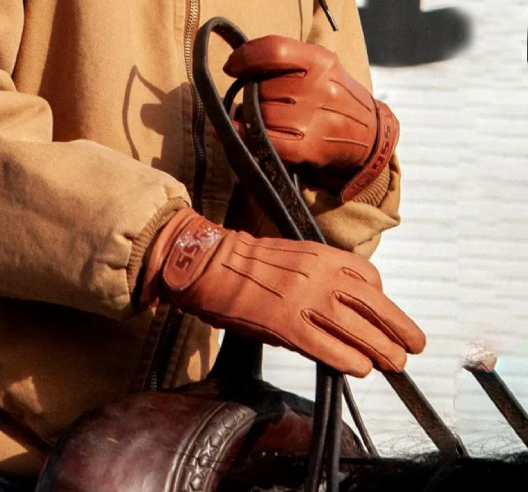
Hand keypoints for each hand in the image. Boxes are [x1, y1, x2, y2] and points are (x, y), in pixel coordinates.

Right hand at [140, 209, 424, 376]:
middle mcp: (320, 275)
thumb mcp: (292, 256)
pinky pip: (331, 349)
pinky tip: (358, 369)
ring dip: (383, 350)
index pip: (369, 278)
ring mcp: (305, 300)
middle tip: (414, 345)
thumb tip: (340, 311)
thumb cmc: (244, 260)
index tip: (385, 315)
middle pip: (375, 305)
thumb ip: (319, 279)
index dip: (382, 301)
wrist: (208, 263)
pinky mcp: (288, 326)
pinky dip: (351, 361)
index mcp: (321, 254)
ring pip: (361, 330)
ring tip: (393, 363)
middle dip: (400, 328)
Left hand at [223, 36, 397, 200]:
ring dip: (251, 117)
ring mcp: (316, 119)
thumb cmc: (332, 93)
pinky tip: (238, 131)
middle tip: (261, 100)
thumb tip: (235, 66)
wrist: (369, 132)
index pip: (274, 50)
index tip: (232, 66)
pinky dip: (246, 136)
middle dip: (254, 93)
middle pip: (263, 87)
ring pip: (261, 115)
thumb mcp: (318, 65)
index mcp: (321, 61)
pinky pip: (265, 140)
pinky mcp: (310, 148)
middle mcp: (320, 88)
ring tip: (261, 117)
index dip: (245, 56)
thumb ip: (283, 59)